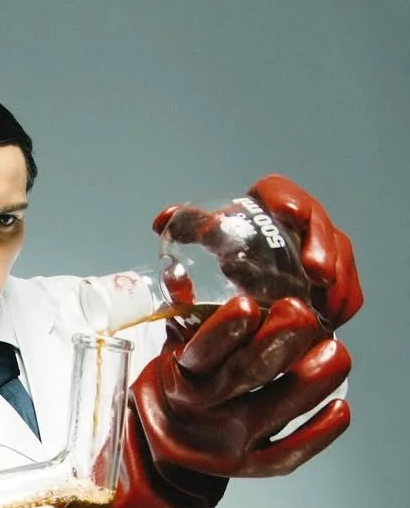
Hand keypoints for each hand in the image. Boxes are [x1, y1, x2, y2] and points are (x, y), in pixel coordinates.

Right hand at [100, 295, 351, 507]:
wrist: (165, 456)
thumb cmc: (178, 390)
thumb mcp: (168, 352)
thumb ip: (180, 313)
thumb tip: (177, 269)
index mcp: (181, 377)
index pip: (202, 353)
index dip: (224, 330)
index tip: (247, 306)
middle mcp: (203, 412)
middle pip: (244, 375)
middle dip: (279, 341)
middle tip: (304, 314)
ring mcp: (226, 443)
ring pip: (275, 411)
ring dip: (312, 381)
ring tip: (337, 354)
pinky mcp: (249, 466)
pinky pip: (287, 456)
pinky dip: (319, 434)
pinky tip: (341, 408)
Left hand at [153, 177, 362, 329]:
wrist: (239, 298)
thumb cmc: (223, 261)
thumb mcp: (205, 245)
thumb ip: (188, 230)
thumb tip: (162, 221)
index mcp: (264, 208)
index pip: (278, 192)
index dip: (285, 198)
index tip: (286, 214)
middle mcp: (297, 225)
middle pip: (317, 222)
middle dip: (321, 244)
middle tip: (316, 271)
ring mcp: (320, 250)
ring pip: (338, 253)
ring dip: (337, 276)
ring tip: (327, 300)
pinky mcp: (334, 280)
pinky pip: (347, 286)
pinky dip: (344, 299)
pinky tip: (336, 315)